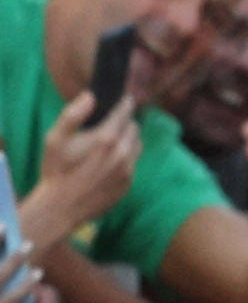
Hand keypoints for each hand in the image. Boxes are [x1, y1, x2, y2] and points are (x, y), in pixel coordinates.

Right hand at [24, 92, 140, 245]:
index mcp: (106, 138)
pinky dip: (126, 157)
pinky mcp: (129, 184)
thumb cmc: (56, 170)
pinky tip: (109, 160)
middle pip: (134, 128)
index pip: (126, 113)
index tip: (124, 99)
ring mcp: (128, 170)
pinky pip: (133, 163)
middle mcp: (123, 153)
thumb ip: (73, 114)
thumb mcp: (55, 138)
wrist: (63, 206)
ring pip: (137, 145)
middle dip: (125, 122)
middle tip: (112, 121)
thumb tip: (91, 96)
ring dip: (128, 139)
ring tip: (112, 139)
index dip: (125, 103)